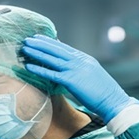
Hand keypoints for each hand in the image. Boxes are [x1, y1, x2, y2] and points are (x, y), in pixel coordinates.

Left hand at [21, 34, 138, 122]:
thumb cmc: (103, 92)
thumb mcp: (92, 74)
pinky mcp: (72, 81)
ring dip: (37, 52)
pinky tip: (28, 66)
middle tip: (27, 39)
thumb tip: (69, 65)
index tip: (39, 37)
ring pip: (52, 58)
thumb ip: (81, 68)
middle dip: (41, 43)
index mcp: (85, 59)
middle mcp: (79, 61)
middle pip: (56, 49)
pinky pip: (51, 74)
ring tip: (24, 48)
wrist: (113, 101)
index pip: (64, 47)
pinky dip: (39, 69)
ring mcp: (75, 70)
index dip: (50, 42)